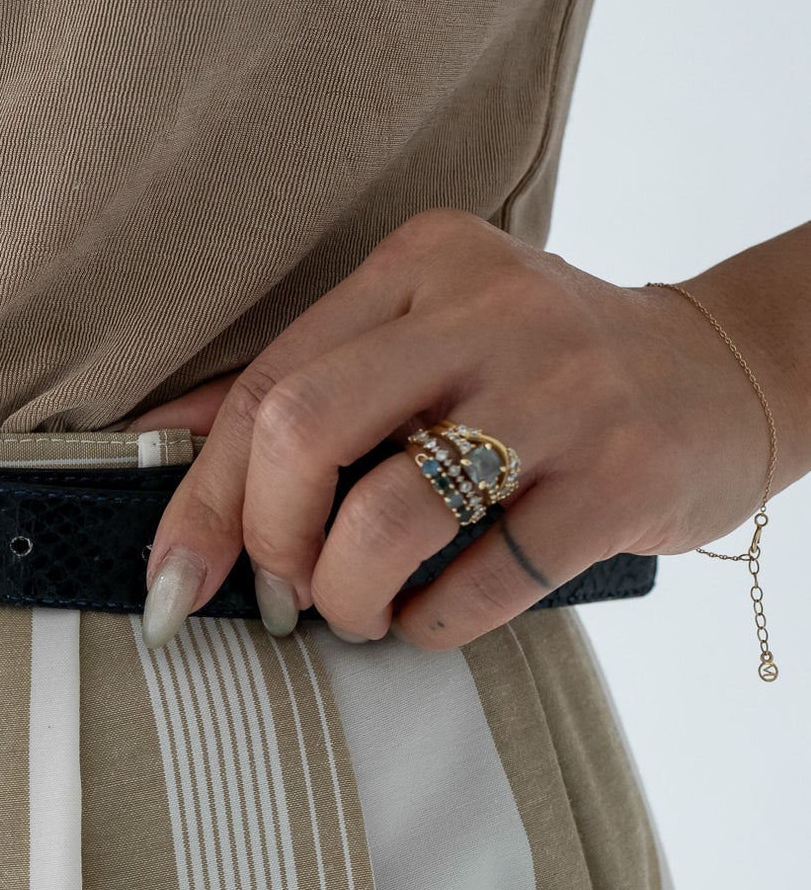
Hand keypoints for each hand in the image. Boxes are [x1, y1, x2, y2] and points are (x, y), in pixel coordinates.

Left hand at [128, 208, 778, 650]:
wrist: (724, 373)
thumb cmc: (540, 371)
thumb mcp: (428, 333)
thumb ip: (311, 378)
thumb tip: (166, 446)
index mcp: (419, 264)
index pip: (269, 382)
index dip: (202, 495)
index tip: (172, 579)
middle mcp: (487, 310)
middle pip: (305, 429)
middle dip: (266, 537)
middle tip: (283, 590)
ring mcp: (561, 392)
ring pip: (389, 513)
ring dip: (345, 593)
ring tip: (358, 611)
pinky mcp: (620, 479)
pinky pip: (482, 581)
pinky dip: (429, 624)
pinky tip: (428, 617)